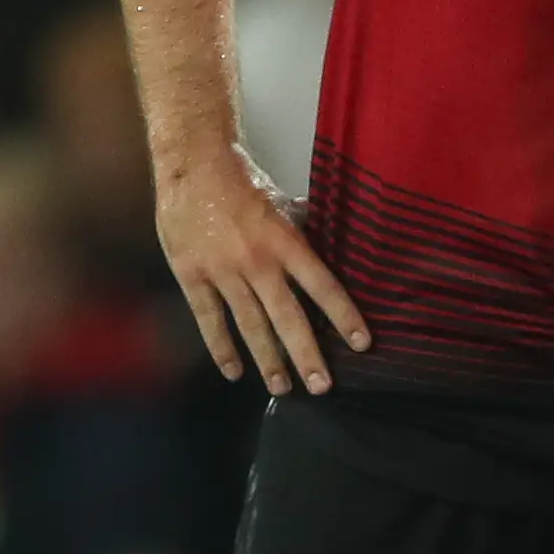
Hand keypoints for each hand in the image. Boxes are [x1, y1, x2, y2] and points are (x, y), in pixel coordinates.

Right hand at [155, 157, 368, 394]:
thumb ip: (306, 229)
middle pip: (288, 318)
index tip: (361, 344)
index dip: (344, 316)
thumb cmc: (243, 181)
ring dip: (268, 360)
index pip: (323, 286)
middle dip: (306, 355)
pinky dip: (221, 348)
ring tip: (283, 388)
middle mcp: (257, 261)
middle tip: (322, 387)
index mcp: (285, 242)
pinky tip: (234, 372)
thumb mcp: (283, 202)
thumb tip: (338, 240)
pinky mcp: (192, 276)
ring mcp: (223, 272)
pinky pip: (209, 320)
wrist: (193, 165)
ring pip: (250, 326)